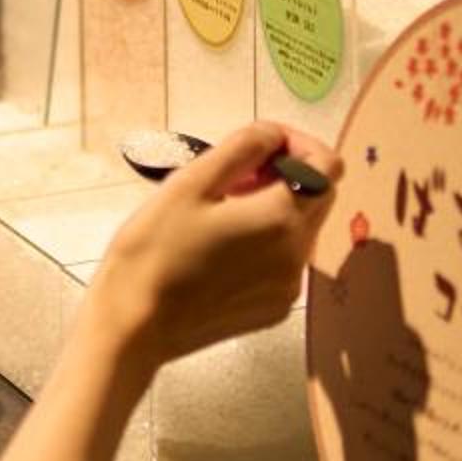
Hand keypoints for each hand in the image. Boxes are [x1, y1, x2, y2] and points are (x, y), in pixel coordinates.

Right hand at [82, 123, 341, 375]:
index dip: (299, 143)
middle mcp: (297, 254)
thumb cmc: (153, 251)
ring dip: (276, 207)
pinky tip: (224, 245)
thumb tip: (273, 133)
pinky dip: (268, 241)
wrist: (134, 327)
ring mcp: (289, 287)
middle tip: (234, 175)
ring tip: (222, 210)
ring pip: (302, 228)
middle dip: (287, 173)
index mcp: (281, 218)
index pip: (327, 165)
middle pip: (319, 196)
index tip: (261, 144)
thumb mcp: (189, 184)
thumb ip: (241, 147)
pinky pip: (286, 260)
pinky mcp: (275, 308)